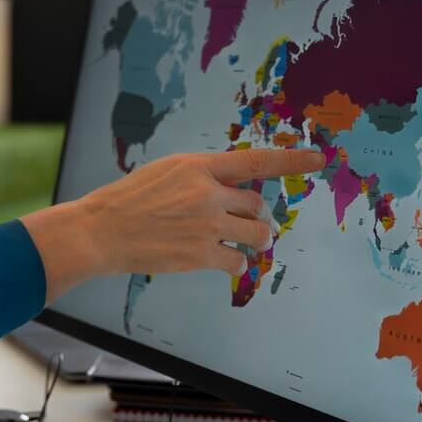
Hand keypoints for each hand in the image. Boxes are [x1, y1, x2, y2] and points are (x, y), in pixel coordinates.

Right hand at [21, 147, 326, 300]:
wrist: (101, 231)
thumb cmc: (127, 201)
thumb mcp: (164, 173)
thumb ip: (199, 177)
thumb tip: (229, 188)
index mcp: (197, 166)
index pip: (256, 160)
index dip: (292, 159)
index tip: (320, 158)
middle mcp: (207, 193)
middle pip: (258, 203)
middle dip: (255, 214)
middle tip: (241, 222)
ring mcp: (207, 225)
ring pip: (258, 233)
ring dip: (256, 239)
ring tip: (243, 242)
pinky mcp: (202, 255)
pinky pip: (239, 261)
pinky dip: (237, 263)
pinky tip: (223, 262)